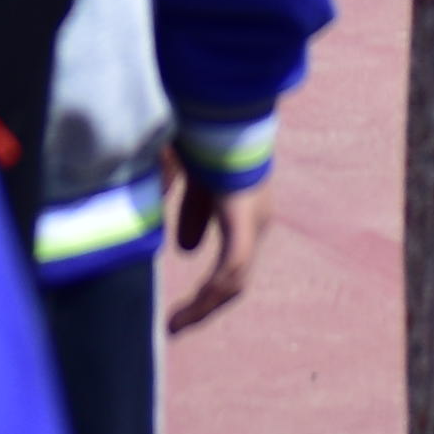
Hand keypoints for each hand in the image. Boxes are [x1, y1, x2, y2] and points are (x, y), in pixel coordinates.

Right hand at [164, 147, 258, 334]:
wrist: (219, 108)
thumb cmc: (204, 134)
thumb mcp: (191, 178)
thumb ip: (189, 209)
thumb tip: (182, 246)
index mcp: (245, 209)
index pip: (232, 260)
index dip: (208, 287)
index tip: (181, 308)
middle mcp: (256, 220)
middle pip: (235, 277)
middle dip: (205, 303)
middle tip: (178, 323)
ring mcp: (253, 222)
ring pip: (233, 280)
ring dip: (203, 305)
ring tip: (176, 325)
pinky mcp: (244, 222)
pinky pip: (229, 269)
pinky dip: (207, 295)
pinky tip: (183, 312)